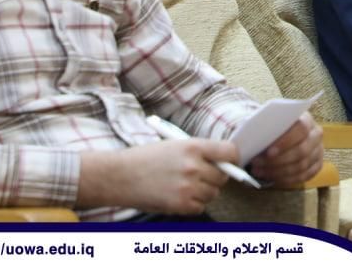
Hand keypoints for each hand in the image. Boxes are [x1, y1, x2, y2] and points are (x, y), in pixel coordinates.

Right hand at [79, 138, 237, 213]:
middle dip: (215, 177)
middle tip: (200, 176)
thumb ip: (201, 152)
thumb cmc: (146, 158)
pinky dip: (193, 204)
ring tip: (184, 186)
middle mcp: (193, 166)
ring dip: (203, 192)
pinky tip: (178, 196)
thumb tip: (226, 161)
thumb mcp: (176, 145)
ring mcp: (187, 187)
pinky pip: (200, 207)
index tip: (230, 163)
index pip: (230, 153)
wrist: (119, 175)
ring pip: (213, 193)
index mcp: (194, 146)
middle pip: (223, 177)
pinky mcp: (180, 205)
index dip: (232, 159)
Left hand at [248, 112, 324, 186]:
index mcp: (306, 119)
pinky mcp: (317, 165)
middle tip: (257, 165)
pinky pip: (303, 176)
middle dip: (278, 161)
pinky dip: (286, 179)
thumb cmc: (273, 129)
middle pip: (302, 150)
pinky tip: (272, 178)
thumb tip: (250, 136)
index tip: (268, 151)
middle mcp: (316, 134)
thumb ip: (264, 126)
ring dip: (278, 171)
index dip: (285, 141)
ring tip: (259, 172)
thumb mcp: (268, 122)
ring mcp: (318, 150)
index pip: (301, 128)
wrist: (282, 136)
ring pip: (302, 165)